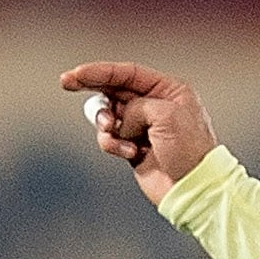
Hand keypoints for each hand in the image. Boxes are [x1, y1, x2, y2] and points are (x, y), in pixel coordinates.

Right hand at [59, 59, 217, 204]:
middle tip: (66, 82)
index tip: (75, 74)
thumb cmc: (189, 149)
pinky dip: (113, 143)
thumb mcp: (165, 115)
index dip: (100, 71)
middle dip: (90, 86)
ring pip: (106, 114)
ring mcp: (142, 126)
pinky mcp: (132, 146)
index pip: (128, 73)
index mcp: (169, 90)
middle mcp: (155, 104)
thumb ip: (136, 106)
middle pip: (113, 88)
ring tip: (115, 133)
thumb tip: (121, 118)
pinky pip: (108, 137)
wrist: (193, 187)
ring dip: (105, 123)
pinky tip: (132, 153)